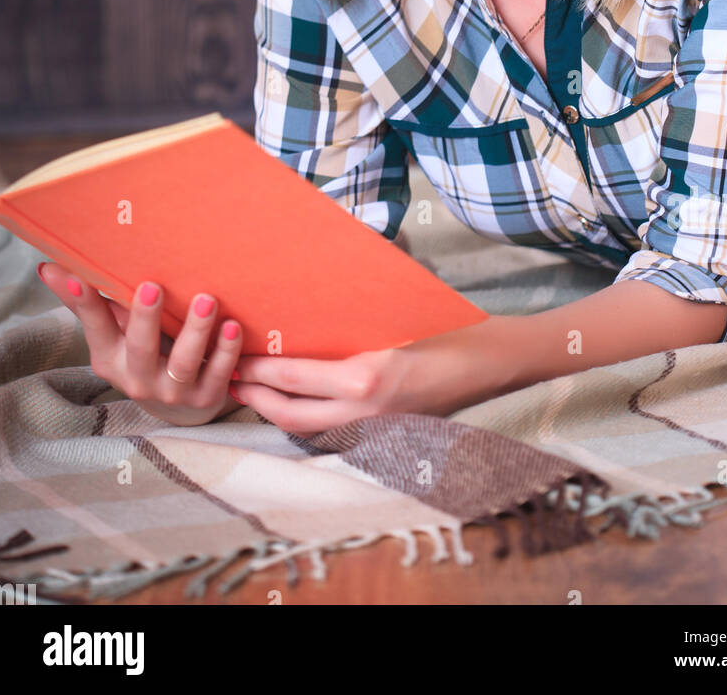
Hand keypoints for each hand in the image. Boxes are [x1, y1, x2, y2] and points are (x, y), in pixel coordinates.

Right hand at [37, 262, 241, 425]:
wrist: (177, 403)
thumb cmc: (140, 350)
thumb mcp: (112, 332)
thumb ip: (87, 301)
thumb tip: (47, 268)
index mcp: (109, 358)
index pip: (95, 326)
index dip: (85, 303)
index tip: (79, 277)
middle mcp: (137, 379)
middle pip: (139, 348)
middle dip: (145, 318)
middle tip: (153, 286)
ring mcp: (172, 393)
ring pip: (182, 364)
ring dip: (195, 332)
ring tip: (207, 300)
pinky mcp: (206, 397)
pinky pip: (217, 374)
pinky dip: (226, 352)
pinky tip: (233, 326)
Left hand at [230, 315, 527, 437]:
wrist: (498, 362)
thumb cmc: (452, 325)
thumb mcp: (400, 310)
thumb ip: (354, 309)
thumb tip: (309, 292)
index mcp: (366, 376)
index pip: (294, 377)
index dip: (257, 370)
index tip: (233, 358)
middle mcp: (366, 410)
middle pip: (291, 415)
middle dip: (255, 400)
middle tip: (229, 381)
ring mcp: (378, 427)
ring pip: (310, 430)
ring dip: (277, 413)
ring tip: (252, 393)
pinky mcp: (387, 433)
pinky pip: (334, 430)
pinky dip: (307, 418)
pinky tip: (296, 401)